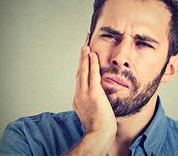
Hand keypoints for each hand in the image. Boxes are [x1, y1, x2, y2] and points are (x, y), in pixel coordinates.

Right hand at [69, 35, 116, 154]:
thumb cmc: (99, 129)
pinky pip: (92, 74)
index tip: (83, 57)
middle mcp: (79, 94)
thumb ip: (94, 105)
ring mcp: (85, 93)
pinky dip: (92, 63)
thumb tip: (99, 102)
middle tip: (83, 44)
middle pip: (79, 71)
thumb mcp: (94, 114)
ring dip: (85, 56)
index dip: (81, 67)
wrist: (99, 134)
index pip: (80, 79)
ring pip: (84, 70)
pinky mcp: (93, 93)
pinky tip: (92, 54)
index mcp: (78, 99)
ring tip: (86, 44)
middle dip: (81, 57)